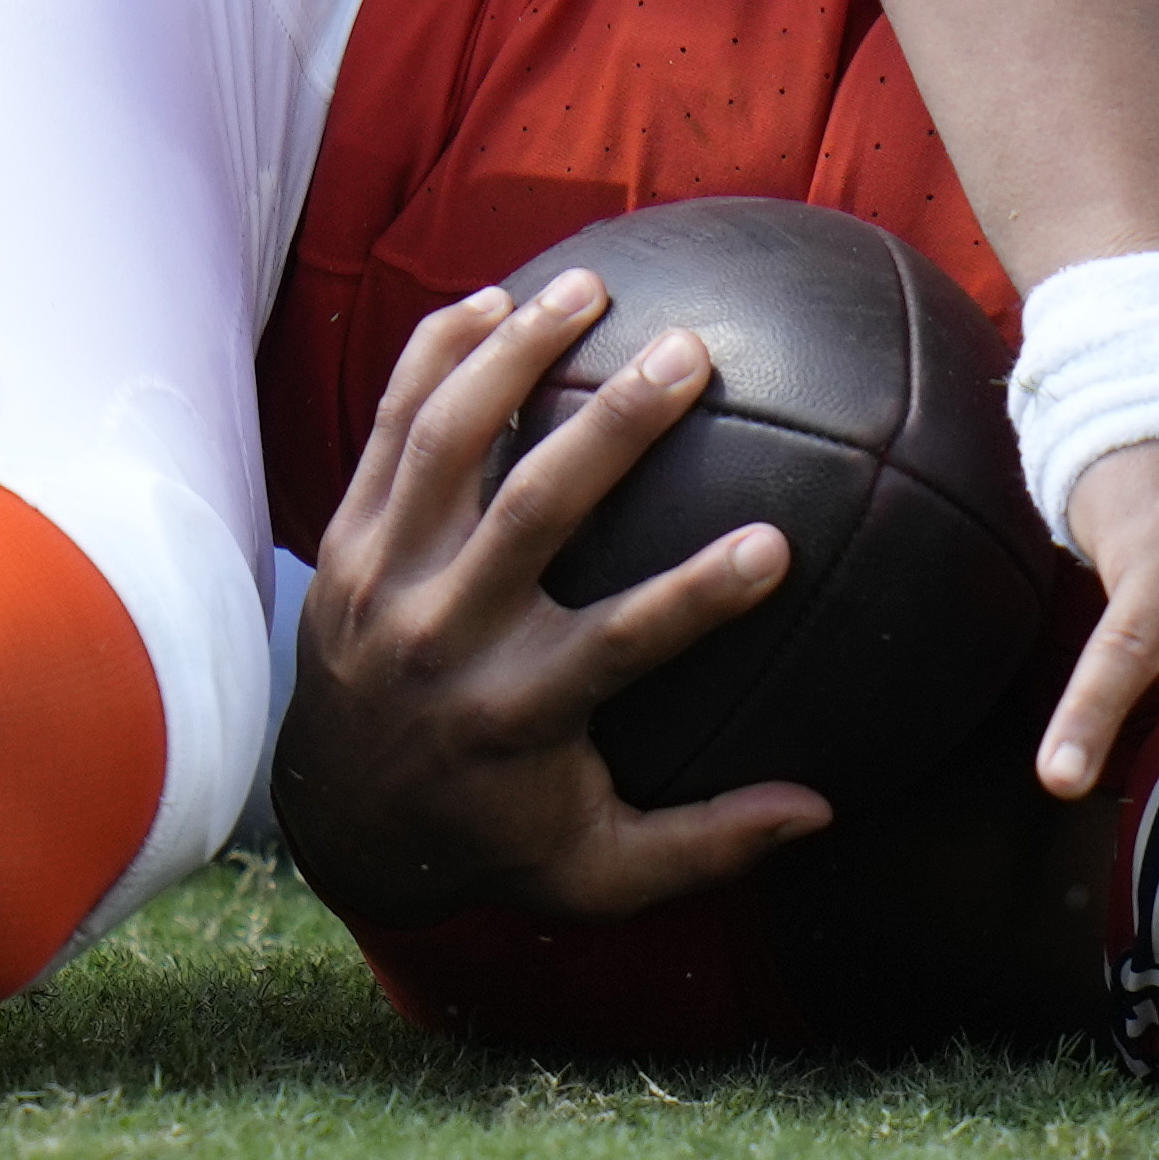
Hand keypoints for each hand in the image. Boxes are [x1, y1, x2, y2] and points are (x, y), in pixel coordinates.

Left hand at [269, 271, 837, 935]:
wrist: (338, 820)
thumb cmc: (495, 835)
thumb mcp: (596, 872)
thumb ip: (704, 845)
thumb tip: (820, 811)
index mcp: (517, 714)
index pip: (618, 645)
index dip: (696, 596)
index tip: (778, 541)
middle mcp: (444, 638)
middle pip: (531, 512)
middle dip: (613, 427)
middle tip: (692, 352)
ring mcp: (383, 580)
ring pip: (448, 444)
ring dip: (517, 353)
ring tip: (590, 286)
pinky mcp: (342, 541)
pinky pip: (388, 428)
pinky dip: (433, 356)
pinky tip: (494, 298)